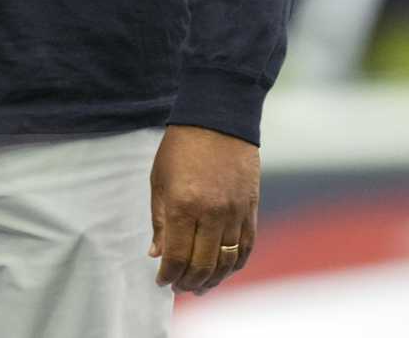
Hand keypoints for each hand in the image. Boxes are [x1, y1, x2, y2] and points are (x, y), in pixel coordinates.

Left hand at [149, 124, 257, 294]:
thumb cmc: (181, 147)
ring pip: (227, 261)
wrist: (218, 119)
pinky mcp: (251, 209)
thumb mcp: (159, 181)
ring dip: (213, 279)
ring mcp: (235, 213)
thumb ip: (159, 221)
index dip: (168, 274)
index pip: (177, 255)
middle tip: (180, 287)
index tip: (161, 281)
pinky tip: (224, 270)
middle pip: (203, 264)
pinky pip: (246, 247)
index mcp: (183, 205)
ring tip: (200, 286)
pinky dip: (235, 264)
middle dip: (189, 282)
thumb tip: (157, 254)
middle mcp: (212, 213)